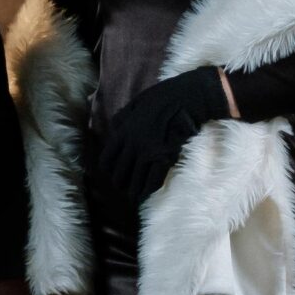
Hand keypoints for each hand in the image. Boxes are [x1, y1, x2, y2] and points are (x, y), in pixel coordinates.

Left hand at [95, 65, 228, 202]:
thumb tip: (114, 129)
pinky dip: (148, 191)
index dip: (109, 171)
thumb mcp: (136, 103)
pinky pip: (153, 181)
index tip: (113, 175)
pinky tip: (145, 196)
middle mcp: (133, 145)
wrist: (188, 97)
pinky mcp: (165, 157)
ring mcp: (148, 153)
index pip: (107, 159)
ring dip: (133, 192)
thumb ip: (123, 118)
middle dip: (121, 185)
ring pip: (135, 181)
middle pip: (119, 174)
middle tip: (125, 189)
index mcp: (123, 131)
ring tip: (134, 198)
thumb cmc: (164, 96)